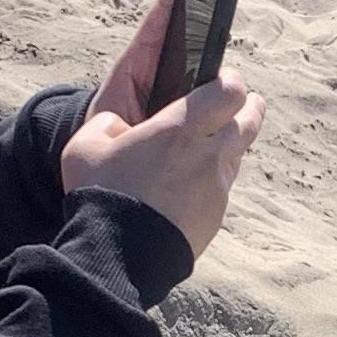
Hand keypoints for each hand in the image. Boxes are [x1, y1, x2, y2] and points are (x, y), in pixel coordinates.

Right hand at [61, 0, 264, 265]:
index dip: (228, 81)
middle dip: (246, 107)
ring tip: (210, 143)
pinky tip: (194, 183)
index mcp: (181, 128)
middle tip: (234, 104)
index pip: (230, 90)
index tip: (218, 80)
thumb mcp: (86, 148)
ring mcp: (217, 188)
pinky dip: (214, 179)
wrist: (119, 257)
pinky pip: (223, 188)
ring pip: (239, 154)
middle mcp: (209, 154)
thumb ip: (106, 125)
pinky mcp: (216, 217)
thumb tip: (117, 126)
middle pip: (250, 119)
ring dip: (230, 144)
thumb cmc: (102, 195)